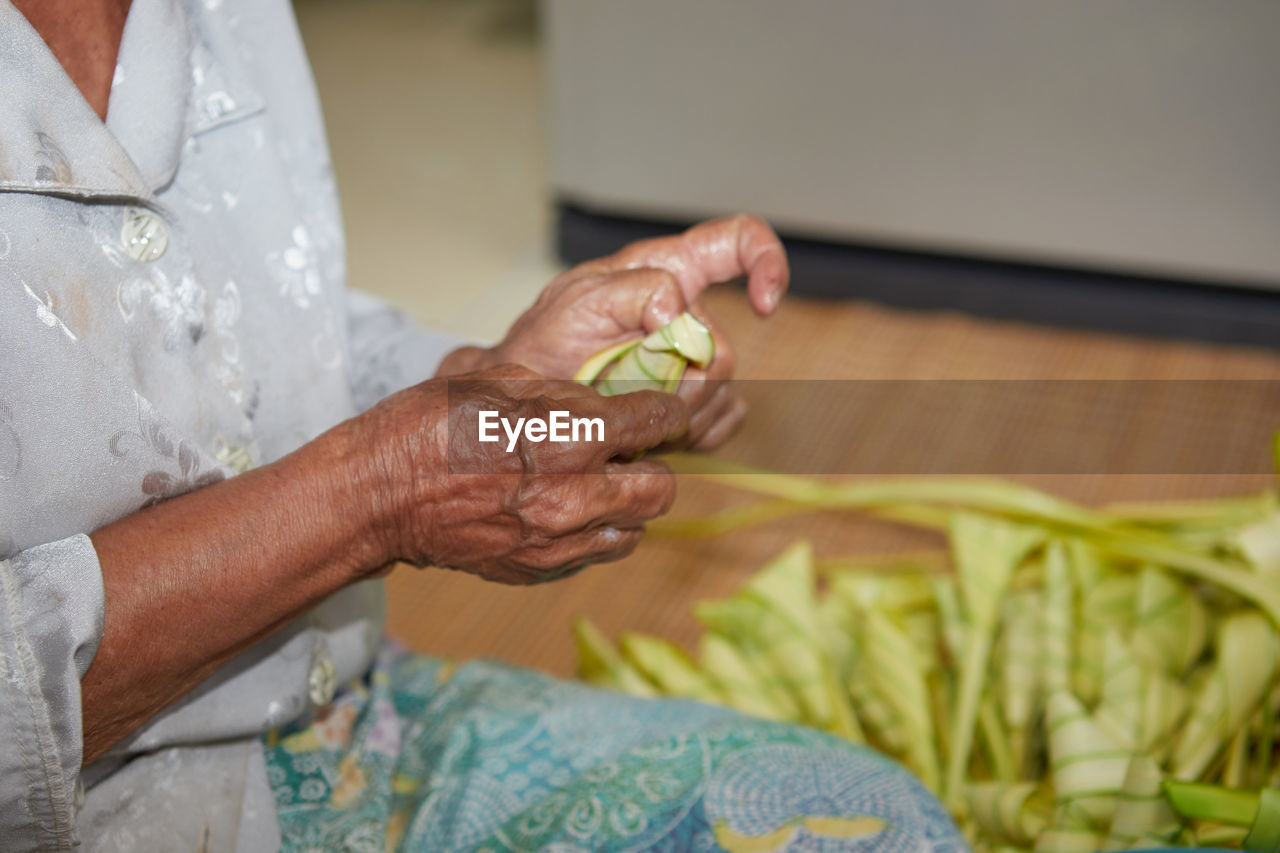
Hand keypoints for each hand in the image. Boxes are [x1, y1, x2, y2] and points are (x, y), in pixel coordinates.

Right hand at [354, 364, 687, 583]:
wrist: (377, 496)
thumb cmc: (428, 427)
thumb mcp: (500, 382)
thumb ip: (565, 394)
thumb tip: (603, 404)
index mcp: (569, 439)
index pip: (655, 424)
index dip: (664, 412)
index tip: (658, 411)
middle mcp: (573, 497)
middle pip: (661, 490)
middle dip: (652, 465)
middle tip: (627, 452)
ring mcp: (557, 542)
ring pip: (634, 531)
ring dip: (625, 506)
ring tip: (595, 485)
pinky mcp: (539, 570)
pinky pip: (594, 554)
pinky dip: (592, 533)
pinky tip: (564, 511)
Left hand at [438, 215, 788, 450]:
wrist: (527, 404)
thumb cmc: (546, 343)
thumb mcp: (579, 300)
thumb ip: (637, 291)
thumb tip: (681, 316)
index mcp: (668, 270)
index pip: (738, 242)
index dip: (767, 263)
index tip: (764, 305)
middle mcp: (687, 313)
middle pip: (723, 350)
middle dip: (683, 384)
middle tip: (633, 398)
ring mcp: (693, 362)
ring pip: (723, 394)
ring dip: (680, 416)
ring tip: (630, 415)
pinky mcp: (696, 404)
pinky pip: (723, 422)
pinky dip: (694, 434)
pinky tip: (659, 434)